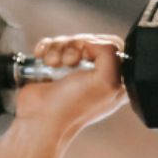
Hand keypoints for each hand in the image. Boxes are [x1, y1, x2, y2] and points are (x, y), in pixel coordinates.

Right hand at [13, 34, 128, 139]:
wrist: (40, 118)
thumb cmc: (72, 106)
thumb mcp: (105, 81)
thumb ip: (110, 54)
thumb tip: (93, 42)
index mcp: (116, 79)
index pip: (115, 45)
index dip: (100, 44)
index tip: (88, 55)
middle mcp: (96, 74)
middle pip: (90, 40)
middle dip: (76, 47)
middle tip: (70, 63)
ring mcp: (75, 70)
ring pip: (70, 41)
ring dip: (59, 49)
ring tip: (54, 65)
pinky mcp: (55, 67)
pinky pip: (52, 44)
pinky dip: (47, 49)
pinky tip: (45, 61)